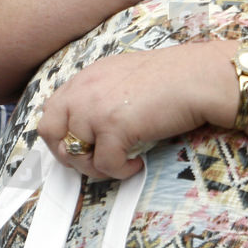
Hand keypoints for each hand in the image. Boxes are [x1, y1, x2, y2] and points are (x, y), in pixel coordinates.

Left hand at [37, 42, 227, 179]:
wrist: (198, 77)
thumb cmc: (171, 78)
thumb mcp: (122, 77)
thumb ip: (99, 96)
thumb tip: (90, 128)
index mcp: (84, 79)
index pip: (50, 111)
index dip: (61, 135)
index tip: (82, 148)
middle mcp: (82, 91)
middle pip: (50, 133)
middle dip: (68, 154)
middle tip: (95, 161)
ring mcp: (94, 109)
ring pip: (75, 155)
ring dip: (97, 167)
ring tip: (121, 162)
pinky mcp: (113, 127)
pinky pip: (104, 164)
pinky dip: (121, 171)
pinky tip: (138, 163)